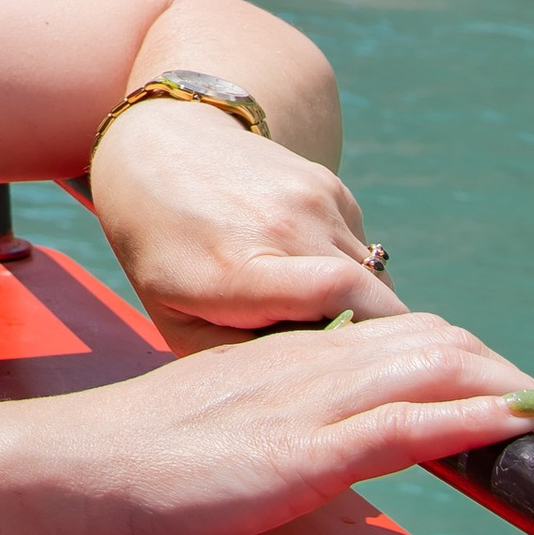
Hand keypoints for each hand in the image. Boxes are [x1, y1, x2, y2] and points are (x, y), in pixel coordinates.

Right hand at [29, 311, 533, 534]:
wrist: (74, 467)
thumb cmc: (132, 461)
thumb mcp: (221, 428)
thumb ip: (275, 426)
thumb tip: (317, 450)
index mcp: (287, 360)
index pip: (397, 341)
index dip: (465, 362)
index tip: (508, 395)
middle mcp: (306, 366)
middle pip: (431, 344)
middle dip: (502, 373)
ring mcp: (306, 404)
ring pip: (429, 372)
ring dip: (506, 392)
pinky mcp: (300, 452)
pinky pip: (403, 426)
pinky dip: (470, 420)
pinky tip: (511, 428)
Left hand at [88, 97, 401, 353]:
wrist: (158, 150)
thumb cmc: (163, 254)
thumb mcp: (177, 322)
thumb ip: (244, 360)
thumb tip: (315, 384)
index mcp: (238, 268)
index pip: (337, 295)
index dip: (370, 341)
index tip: (369, 380)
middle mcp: (283, 224)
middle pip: (373, 297)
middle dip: (375, 341)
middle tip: (345, 366)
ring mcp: (311, 197)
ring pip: (374, 276)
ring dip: (360, 305)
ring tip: (309, 313)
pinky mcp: (328, 183)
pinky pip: (362, 247)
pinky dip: (347, 270)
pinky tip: (299, 265)